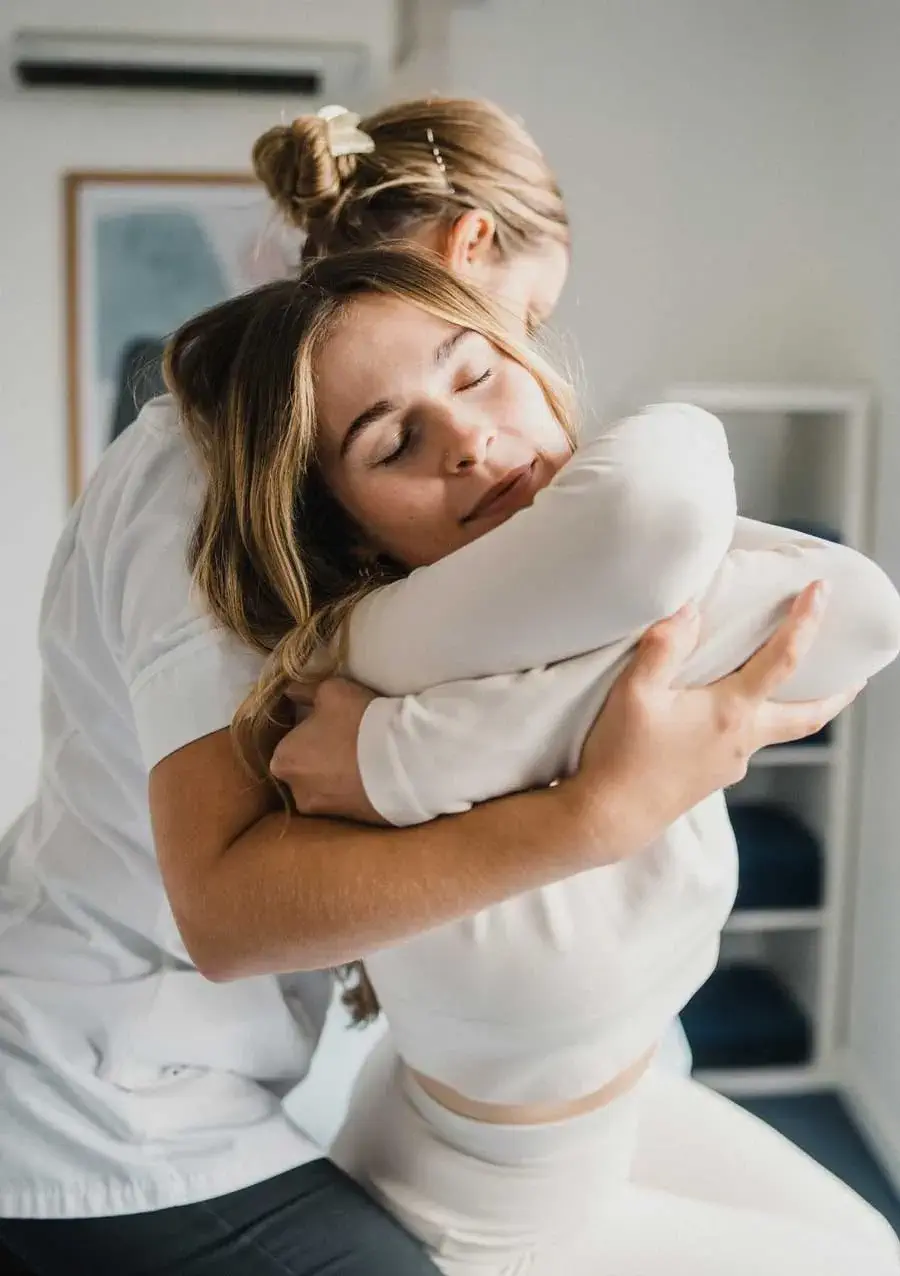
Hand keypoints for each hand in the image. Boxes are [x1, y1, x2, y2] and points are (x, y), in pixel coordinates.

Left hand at [269, 677, 386, 823]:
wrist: (404, 761)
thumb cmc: (358, 722)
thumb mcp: (330, 690)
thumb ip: (305, 692)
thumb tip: (293, 693)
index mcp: (282, 760)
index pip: (288, 742)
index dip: (308, 731)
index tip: (328, 723)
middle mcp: (295, 792)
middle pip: (304, 768)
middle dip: (320, 757)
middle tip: (346, 741)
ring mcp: (323, 812)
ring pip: (325, 787)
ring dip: (337, 776)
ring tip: (363, 759)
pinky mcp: (349, 823)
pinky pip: (347, 800)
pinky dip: (354, 789)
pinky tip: (373, 775)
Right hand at [571, 581, 861, 841]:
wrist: (609, 818)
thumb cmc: (620, 754)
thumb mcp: (634, 692)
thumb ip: (663, 647)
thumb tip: (690, 611)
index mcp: (730, 712)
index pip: (783, 660)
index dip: (806, 622)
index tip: (822, 591)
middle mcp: (742, 740)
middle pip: (808, 716)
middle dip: (837, 694)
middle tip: (857, 675)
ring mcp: (730, 764)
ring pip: (775, 732)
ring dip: (792, 709)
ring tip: (790, 688)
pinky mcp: (712, 779)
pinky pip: (744, 745)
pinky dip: (751, 724)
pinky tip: (726, 716)